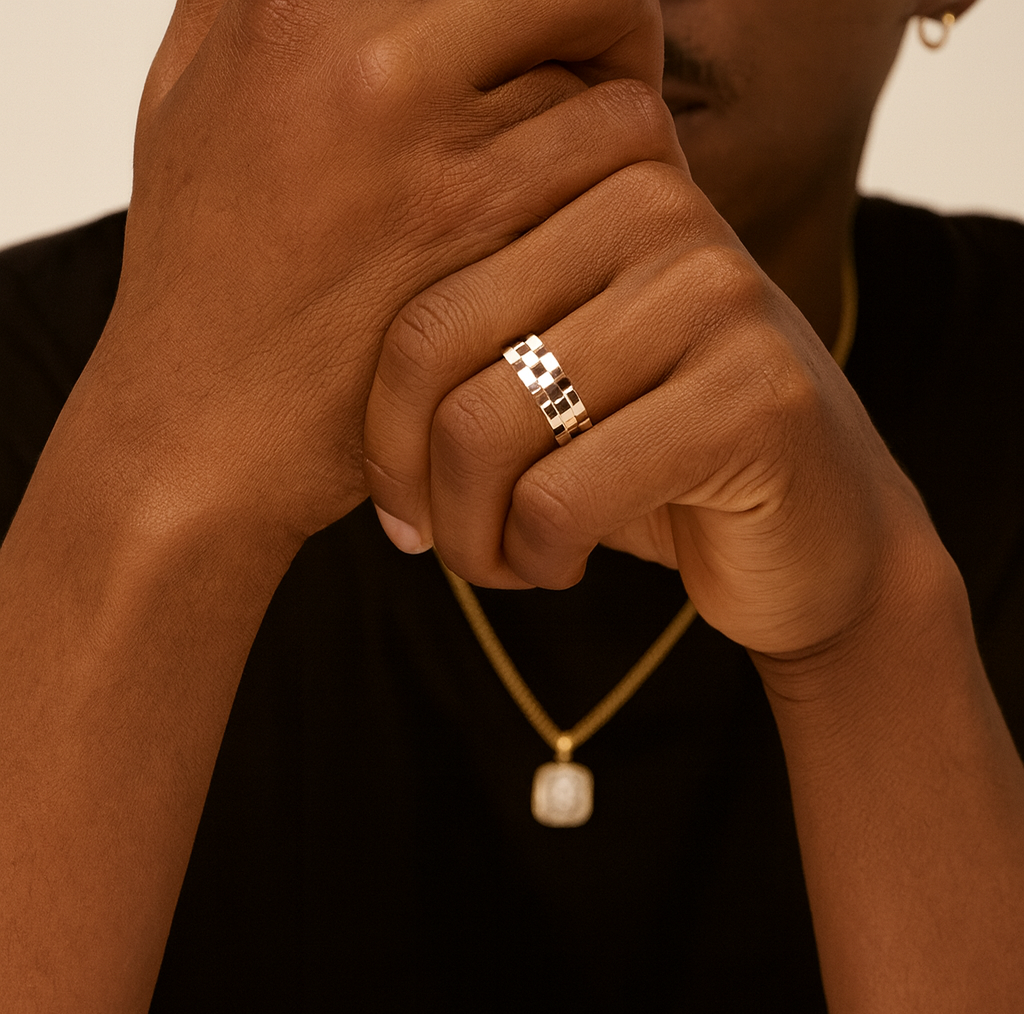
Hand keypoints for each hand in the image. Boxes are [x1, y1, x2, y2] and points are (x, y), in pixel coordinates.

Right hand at [79, 0, 674, 542]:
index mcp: (292, 2)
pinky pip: (613, 183)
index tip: (554, 43)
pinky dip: (616, 214)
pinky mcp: (473, 241)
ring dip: (618, 146)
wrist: (203, 425)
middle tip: (596, 102)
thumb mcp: (196, 94)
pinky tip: (575, 255)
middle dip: (610, 43)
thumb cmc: (206, 273)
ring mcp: (423, 149)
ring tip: (582, 199)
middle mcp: (360, 53)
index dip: (550, 3)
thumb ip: (270, 4)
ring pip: (613, 96)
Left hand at [363, 160, 940, 658]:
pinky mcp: (756, 398)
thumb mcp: (553, 383)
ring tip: (503, 562)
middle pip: (438, 351)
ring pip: (489, 426)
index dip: (379, 422)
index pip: (416, 292)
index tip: (397, 500)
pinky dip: (535, 558)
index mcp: (594, 181)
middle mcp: (659, 209)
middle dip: (417, 483)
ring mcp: (717, 295)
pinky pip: (564, 495)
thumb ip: (471, 346)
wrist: (820, 538)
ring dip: (472, 534)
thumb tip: (319, 380)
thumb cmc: (658, 461)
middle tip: (437, 546)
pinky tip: (561, 568)